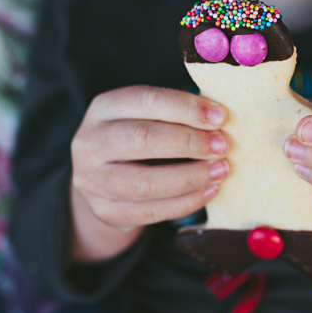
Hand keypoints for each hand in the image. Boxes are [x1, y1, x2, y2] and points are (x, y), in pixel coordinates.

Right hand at [68, 86, 229, 261]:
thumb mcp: (145, 116)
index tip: (220, 117)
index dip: (185, 108)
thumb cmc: (137, 139)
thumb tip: (219, 119)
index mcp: (102, 108)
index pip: (145, 100)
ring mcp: (92, 181)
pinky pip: (149, 212)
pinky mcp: (104, 211)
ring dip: (190, 177)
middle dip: (189, 142)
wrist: (103, 180)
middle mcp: (89, 143)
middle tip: (222, 146)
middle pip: (142, 139)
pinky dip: (184, 203)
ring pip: (145, 182)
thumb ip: (174, 114)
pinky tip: (208, 192)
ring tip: (220, 171)